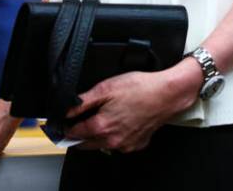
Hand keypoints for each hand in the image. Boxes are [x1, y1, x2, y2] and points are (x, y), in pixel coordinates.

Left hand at [64, 57, 201, 152]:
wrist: (167, 94)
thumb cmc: (140, 88)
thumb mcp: (106, 88)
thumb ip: (83, 101)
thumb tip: (67, 109)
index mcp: (101, 126)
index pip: (74, 133)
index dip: (66, 126)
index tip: (65, 122)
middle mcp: (112, 140)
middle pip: (85, 144)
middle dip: (80, 134)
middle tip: (82, 120)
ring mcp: (125, 145)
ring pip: (102, 145)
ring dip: (98, 136)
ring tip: (105, 117)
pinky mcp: (137, 144)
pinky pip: (119, 144)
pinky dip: (115, 136)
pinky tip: (121, 122)